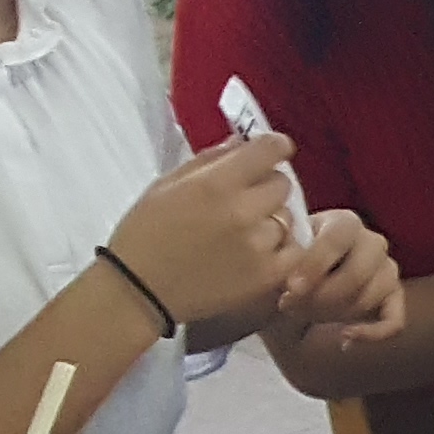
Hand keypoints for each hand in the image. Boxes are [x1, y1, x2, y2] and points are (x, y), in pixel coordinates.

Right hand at [113, 135, 306, 327]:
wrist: (139, 291)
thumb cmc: (144, 234)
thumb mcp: (166, 185)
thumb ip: (208, 160)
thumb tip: (242, 142)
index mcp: (215, 184)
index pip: (269, 150)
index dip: (275, 146)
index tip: (274, 150)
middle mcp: (242, 211)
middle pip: (282, 184)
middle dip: (267, 185)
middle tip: (248, 197)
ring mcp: (258, 245)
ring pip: (287, 217)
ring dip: (272, 219)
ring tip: (245, 230)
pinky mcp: (266, 276)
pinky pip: (294, 251)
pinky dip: (282, 247)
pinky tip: (260, 250)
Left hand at [275, 211, 402, 342]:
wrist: (291, 288)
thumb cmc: (285, 265)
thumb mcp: (278, 256)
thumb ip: (286, 257)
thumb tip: (290, 267)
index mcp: (343, 223)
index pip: (338, 239)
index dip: (315, 265)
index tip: (290, 289)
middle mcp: (371, 242)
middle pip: (358, 273)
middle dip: (322, 297)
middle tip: (291, 307)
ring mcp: (386, 269)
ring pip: (369, 298)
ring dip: (334, 314)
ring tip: (305, 315)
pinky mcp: (392, 298)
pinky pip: (394, 321)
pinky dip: (371, 334)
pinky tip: (345, 340)